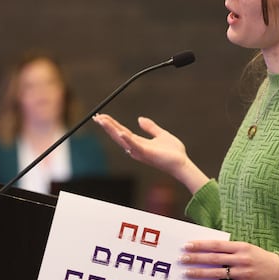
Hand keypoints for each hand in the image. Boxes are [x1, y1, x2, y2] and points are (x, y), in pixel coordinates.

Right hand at [93, 114, 208, 191]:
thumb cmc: (173, 152)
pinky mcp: (146, 153)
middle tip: (96, 117)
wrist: (182, 163)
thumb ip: (150, 127)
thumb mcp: (161, 135)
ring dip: (111, 130)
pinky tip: (121, 132)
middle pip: (117, 135)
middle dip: (107, 126)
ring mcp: (140, 151)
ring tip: (102, 121)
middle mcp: (136, 148)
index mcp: (139, 143)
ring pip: (122, 139)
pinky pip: (135, 146)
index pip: (121, 132)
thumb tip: (139, 118)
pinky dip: (127, 139)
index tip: (102, 116)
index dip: (111, 124)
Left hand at [181, 240, 278, 279]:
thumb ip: (231, 248)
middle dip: (196, 258)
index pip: (217, 245)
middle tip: (182, 258)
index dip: (201, 245)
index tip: (187, 245)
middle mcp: (241, 258)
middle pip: (214, 258)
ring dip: (200, 273)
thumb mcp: (247, 248)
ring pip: (217, 273)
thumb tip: (209, 247)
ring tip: (186, 273)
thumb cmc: (260, 258)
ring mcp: (243, 272)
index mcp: (241, 246)